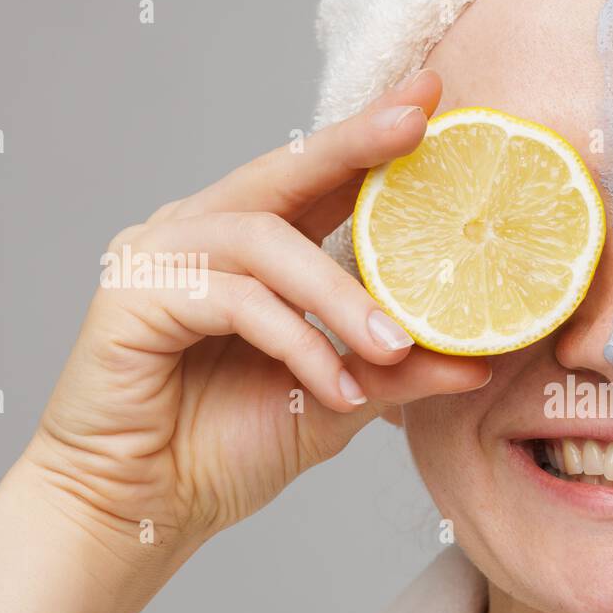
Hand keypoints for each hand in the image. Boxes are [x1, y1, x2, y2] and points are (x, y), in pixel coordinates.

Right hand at [24, 69, 486, 573]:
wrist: (144, 509)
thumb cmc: (227, 448)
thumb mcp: (337, 402)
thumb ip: (399, 373)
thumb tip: (480, 361)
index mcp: (248, 246)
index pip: (317, 182)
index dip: (371, 140)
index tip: (431, 103)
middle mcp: (201, 234)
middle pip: (284, 172)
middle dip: (355, 146)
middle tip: (416, 124)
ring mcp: (159, 256)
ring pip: (268, 243)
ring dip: (341, 297)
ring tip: (394, 346)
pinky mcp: (132, 296)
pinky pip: (235, 301)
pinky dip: (296, 343)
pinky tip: (334, 387)